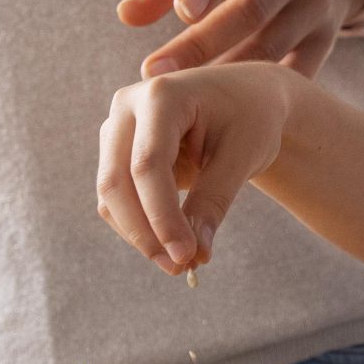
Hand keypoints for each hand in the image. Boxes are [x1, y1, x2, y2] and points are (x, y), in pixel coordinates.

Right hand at [97, 63, 301, 274]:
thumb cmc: (252, 118)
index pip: (147, 164)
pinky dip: (139, 225)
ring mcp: (117, 128)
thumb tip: (195, 256)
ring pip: (111, 194)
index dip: (161, 216)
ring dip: (140, 234)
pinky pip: (117, 198)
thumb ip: (214, 201)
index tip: (185, 256)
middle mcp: (127, 107)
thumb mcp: (243, 156)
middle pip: (117, 181)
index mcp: (162, 94)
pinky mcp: (118, 152)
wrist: (248, 96)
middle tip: (179, 268)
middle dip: (145, 232)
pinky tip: (171, 244)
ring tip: (182, 261)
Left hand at [117, 0, 363, 81]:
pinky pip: (296, 71)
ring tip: (179, 95)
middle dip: (203, 41)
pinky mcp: (327, 38)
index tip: (181, 11)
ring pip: (273, 45)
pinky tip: (220, 111)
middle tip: (155, 72)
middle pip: (254, 6)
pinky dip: (260, 93)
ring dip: (224, 73)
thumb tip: (127, 15)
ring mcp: (317, 3)